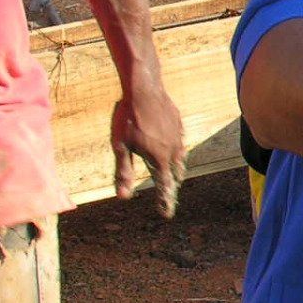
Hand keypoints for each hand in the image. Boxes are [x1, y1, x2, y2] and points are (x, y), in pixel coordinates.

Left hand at [113, 72, 185, 217]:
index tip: (166, 214)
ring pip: (181, 158)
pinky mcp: (179, 124)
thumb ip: (124, 172)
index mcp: (159, 158)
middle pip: (176, 174)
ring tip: (172, 174)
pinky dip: (175, 150)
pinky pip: (180, 142)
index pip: (164, 186)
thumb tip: (124, 197)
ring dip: (175, 168)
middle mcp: (173, 150)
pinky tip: (170, 146)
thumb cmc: (128, 118)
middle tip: (167, 195)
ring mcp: (178, 136)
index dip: (165, 201)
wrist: (144, 88)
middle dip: (171, 185)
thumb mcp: (121, 146)